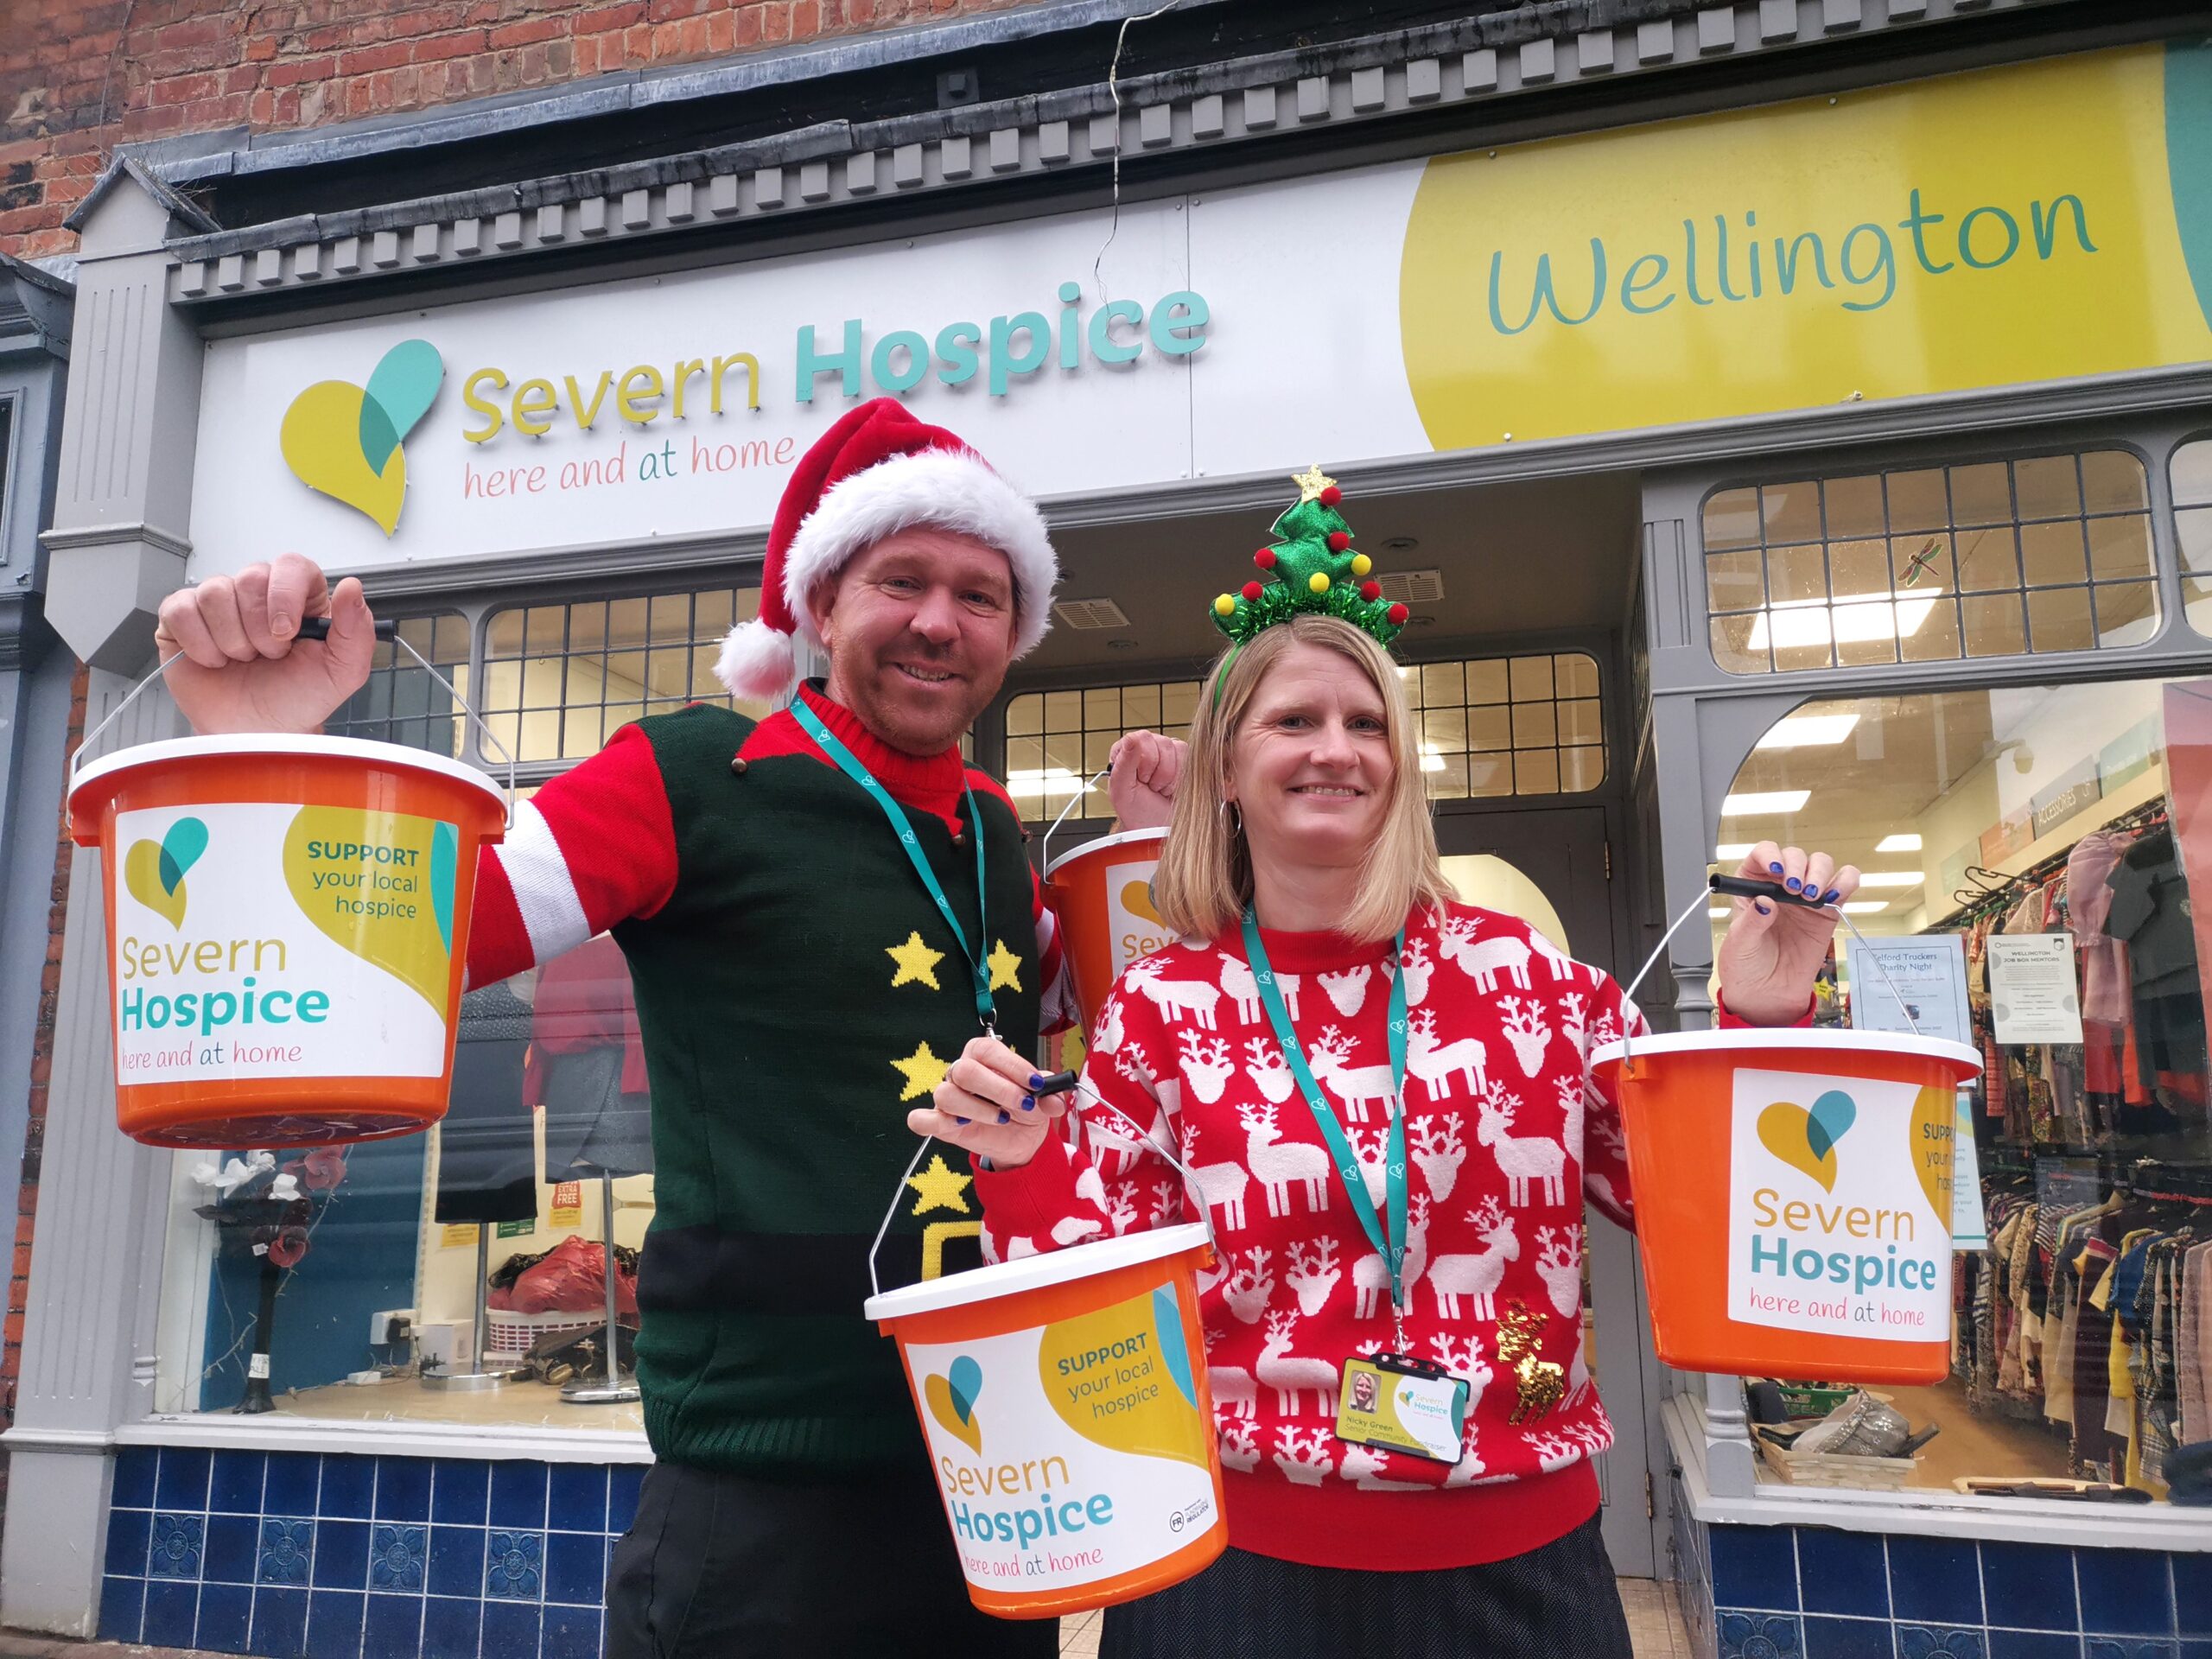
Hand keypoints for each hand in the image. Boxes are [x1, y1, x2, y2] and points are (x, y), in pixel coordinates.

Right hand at [154, 554, 377, 735]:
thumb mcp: (342, 672)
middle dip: (259, 629)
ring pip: (215, 593)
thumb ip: (356, 630)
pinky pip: (181, 610)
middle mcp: (258, 593)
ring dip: (232, 640)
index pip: (291, 565)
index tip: (286, 632)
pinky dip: (200, 644)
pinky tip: (214, 660)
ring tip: (243, 660)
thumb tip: (352, 587)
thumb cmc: (297, 699)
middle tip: (267, 656)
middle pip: (250, 577)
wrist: (258, 732)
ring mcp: (218, 603)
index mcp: (299, 597)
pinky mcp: (183, 618)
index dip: (285, 595)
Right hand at [909, 1035, 1070, 1169]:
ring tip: (1002, 1118)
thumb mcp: (1044, 1100)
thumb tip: (1054, 1099)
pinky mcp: (939, 1123)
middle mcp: (961, 1071)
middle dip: (999, 1089)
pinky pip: (920, 1120)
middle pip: (965, 1070)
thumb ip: (1049, 1095)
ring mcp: (948, 1097)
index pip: (987, 1050)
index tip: (1036, 1084)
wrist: (1020, 1137)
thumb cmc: (1026, 1107)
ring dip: (978, 1109)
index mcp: (984, 1055)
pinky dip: (937, 1122)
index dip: (1012, 1065)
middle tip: (1024, 1104)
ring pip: (946, 1094)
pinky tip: (963, 1126)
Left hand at [1105, 731, 1182, 829]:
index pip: (1142, 738)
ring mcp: (1166, 751)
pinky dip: (1182, 777)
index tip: (1142, 779)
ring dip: (1171, 776)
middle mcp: (1146, 746)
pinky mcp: (1184, 759)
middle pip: (1163, 743)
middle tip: (1151, 787)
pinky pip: (1190, 757)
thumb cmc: (1137, 812)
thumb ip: (1124, 762)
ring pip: (1178, 749)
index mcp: (1126, 750)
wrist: (1157, 830)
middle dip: (1159, 772)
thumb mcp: (1122, 791)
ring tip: (1160, 788)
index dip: (1146, 761)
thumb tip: (1131, 739)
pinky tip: (1172, 787)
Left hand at [1716, 843, 1859, 1024]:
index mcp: (1752, 885)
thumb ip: (1751, 922)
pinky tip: (1834, 896)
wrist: (1766, 993)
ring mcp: (1805, 896)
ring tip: (1811, 897)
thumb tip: (1765, 902)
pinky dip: (1846, 882)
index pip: (1763, 853)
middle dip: (1798, 866)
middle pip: (1796, 855)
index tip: (1776, 869)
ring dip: (1820, 873)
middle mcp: (1780, 885)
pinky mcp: (1827, 911)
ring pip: (1821, 864)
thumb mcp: (1739, 943)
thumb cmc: (1745, 964)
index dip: (1771, 854)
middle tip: (1794, 890)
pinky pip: (1844, 885)